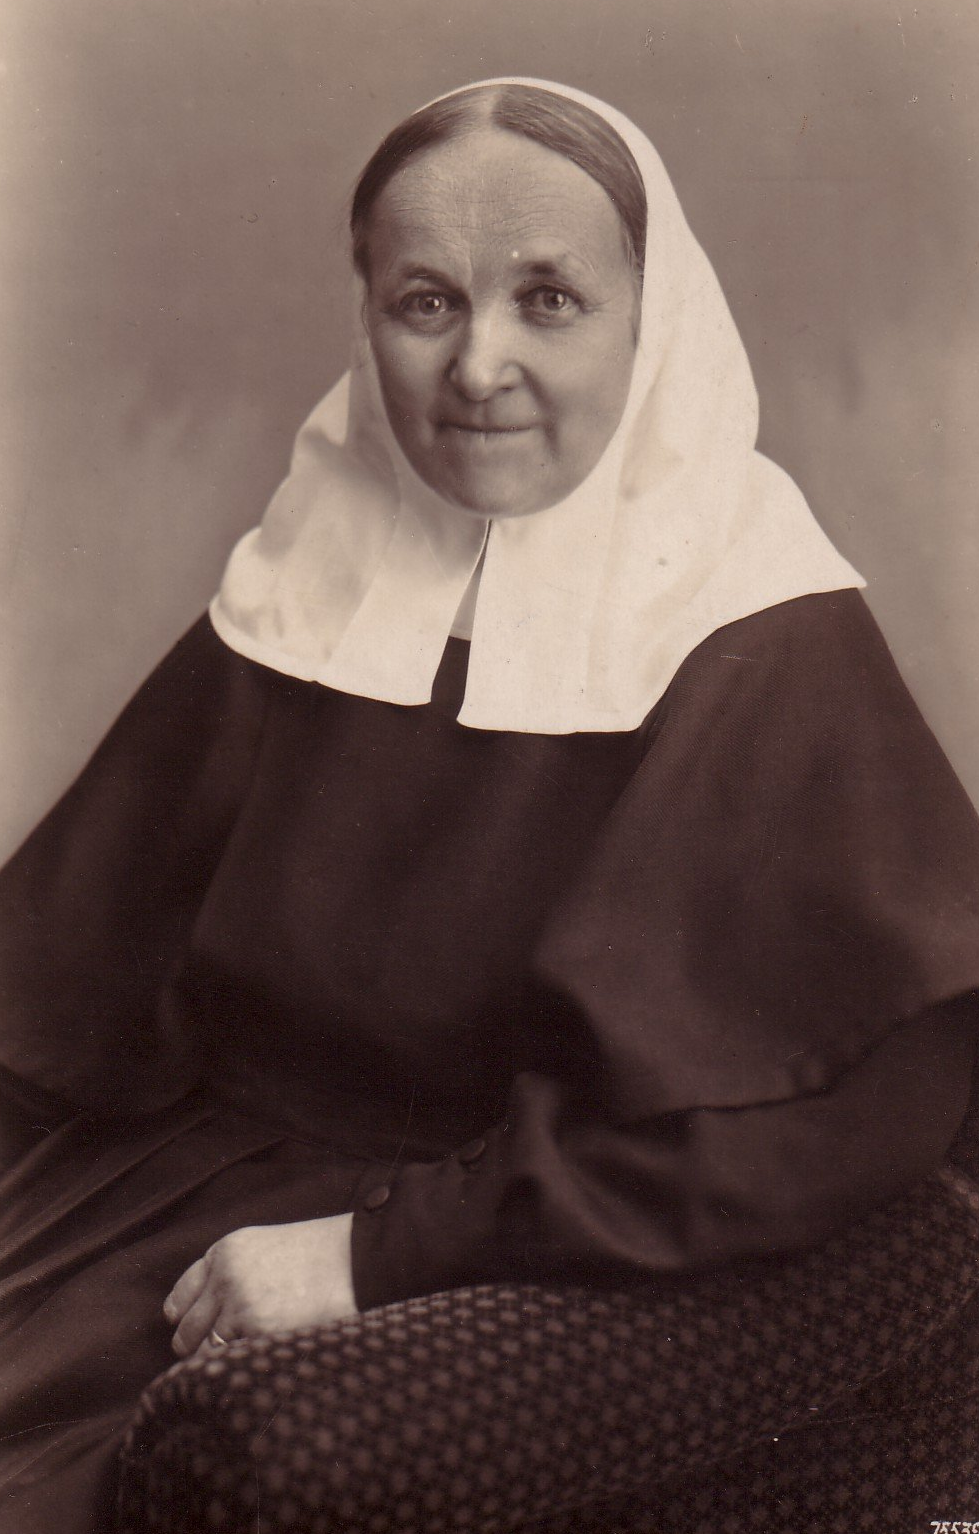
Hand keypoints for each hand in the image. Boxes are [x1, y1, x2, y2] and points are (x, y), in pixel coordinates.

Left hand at [163, 1212, 356, 1356]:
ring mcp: (240, 1303)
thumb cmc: (320, 1256)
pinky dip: (238, 1371)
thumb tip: (211, 1315)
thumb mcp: (267, 1248)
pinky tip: (252, 1370)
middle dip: (195, 1348)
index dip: (183, 1317)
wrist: (356, 1256)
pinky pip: (232, 1362)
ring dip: (218, 1364)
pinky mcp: (259, 1329)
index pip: (182, 1294)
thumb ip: (234, 1273)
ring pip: (205, 1352)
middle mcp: (225, 1276)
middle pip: (186, 1329)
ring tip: (235, 1370)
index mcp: (226, 1251)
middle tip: (212, 1358)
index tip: (189, 1330)